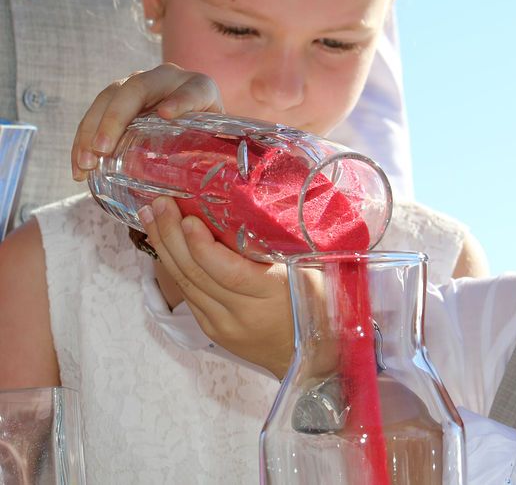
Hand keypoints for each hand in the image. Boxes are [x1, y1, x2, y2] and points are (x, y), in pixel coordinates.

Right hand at [71, 63, 223, 181]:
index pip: (192, 91)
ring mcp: (139, 84)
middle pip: (137, 88)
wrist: (194, 126)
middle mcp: (167, 79)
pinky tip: (79, 167)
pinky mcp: (118, 97)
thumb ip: (213, 155)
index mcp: (199, 88)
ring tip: (86, 164)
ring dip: (91, 131)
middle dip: (116, 118)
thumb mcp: (215, 143)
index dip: (180, 101)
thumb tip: (205, 193)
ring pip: (108, 97)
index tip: (165, 114)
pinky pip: (96, 113)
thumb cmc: (207, 140)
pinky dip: (84, 140)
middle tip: (104, 149)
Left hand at [139, 196, 294, 378]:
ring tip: (151, 216)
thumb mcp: (311, 272)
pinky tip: (165, 244)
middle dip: (172, 236)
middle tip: (159, 204)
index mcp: (272, 295)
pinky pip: (188, 295)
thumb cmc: (318, 305)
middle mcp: (242, 313)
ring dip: (165, 247)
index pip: (228, 271)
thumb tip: (250, 210)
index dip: (203, 246)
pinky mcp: (212, 330)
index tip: (188, 218)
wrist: (311, 358)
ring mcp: (223, 325)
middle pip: (198, 274)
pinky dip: (173, 267)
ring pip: (186, 284)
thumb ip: (280, 248)